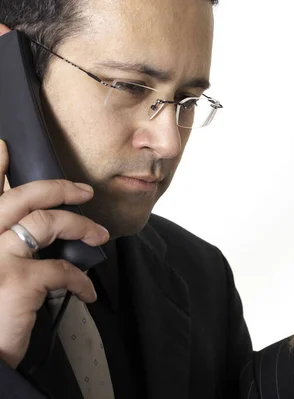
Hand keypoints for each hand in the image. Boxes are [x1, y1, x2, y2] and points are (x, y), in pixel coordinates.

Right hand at [0, 140, 108, 368]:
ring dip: (80, 227)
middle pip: (20, 199)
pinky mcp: (19, 282)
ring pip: (47, 223)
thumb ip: (5, 250)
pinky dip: (81, 280)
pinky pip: (62, 268)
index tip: (4, 146)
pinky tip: (87, 293)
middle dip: (57, 188)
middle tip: (83, 191)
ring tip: (98, 237)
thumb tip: (35, 235)